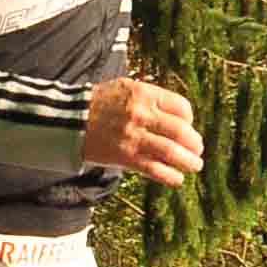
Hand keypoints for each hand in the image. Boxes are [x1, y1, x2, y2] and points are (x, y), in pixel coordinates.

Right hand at [81, 76, 203, 184]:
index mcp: (143, 93)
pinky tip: (177, 179)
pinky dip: (171, 176)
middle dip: (194, 143)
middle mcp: (140, 114)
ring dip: (189, 161)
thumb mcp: (126, 88)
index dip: (190, 119)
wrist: (69, 120)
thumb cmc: (100, 103)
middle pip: (181, 131)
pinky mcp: (124, 157)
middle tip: (198, 150)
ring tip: (194, 166)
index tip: (188, 127)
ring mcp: (133, 137)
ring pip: (172, 152)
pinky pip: (155, 169)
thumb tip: (180, 115)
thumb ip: (151, 97)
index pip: (181, 107)